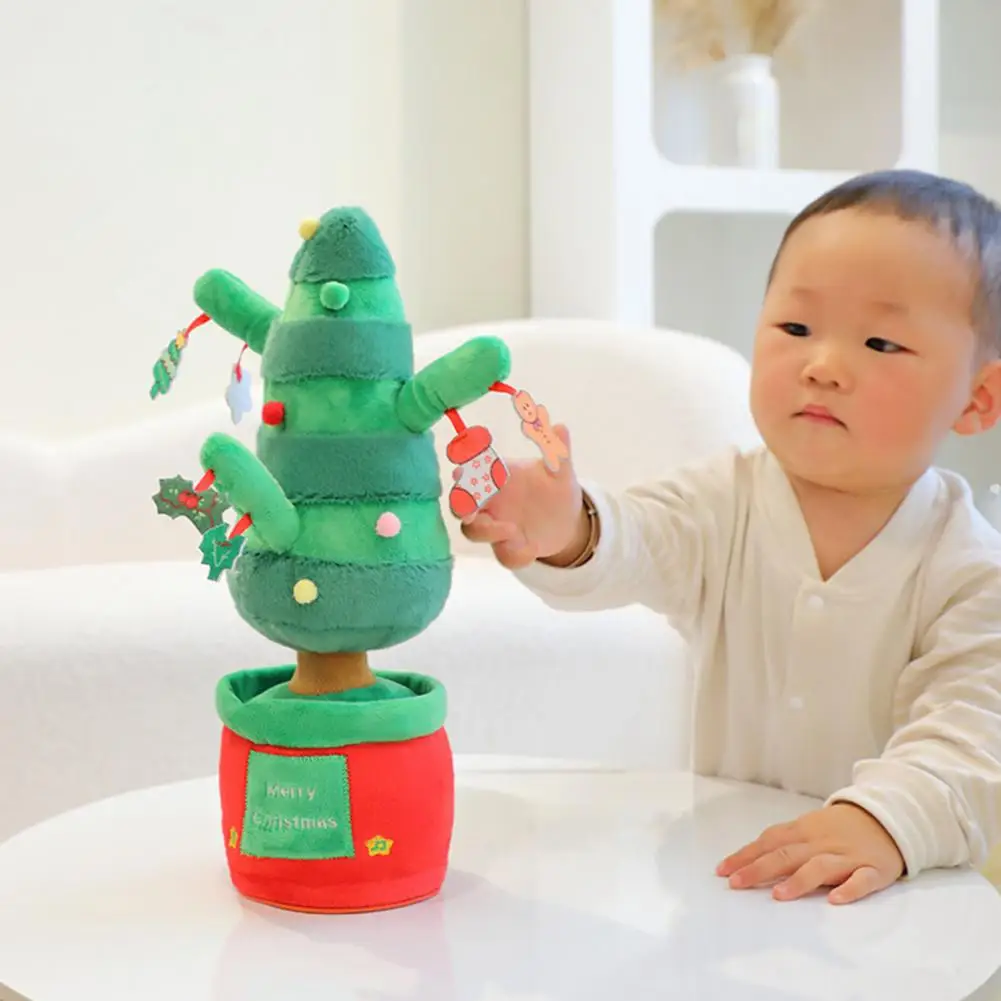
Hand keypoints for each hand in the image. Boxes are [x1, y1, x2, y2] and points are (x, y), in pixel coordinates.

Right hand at [460, 424, 582, 568]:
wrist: (568, 522)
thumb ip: (558, 452)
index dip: (464, 470)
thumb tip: (561, 427)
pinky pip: (502, 554)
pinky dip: (514, 554)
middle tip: (469, 509)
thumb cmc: (555, 489)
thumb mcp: (560, 471)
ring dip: (486, 531)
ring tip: (512, 530)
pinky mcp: (508, 548)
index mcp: (498, 477)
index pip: (472, 470)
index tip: (464, 470)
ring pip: (472, 531)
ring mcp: (496, 526)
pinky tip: (531, 548)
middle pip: (460, 503)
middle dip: (460, 505)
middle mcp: (491, 501)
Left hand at [716, 803, 904, 903]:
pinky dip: (848, 890)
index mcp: (804, 831)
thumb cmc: (840, 827)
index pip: (769, 842)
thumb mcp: (809, 828)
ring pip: (820, 867)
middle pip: (787, 854)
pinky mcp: (874, 869)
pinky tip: (834, 900)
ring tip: (778, 895)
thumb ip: (784, 842)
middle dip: (760, 869)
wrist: (887, 817)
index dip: (745, 856)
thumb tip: (749, 858)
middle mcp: (821, 842)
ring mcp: (848, 856)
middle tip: (737, 883)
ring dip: (798, 881)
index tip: (723, 870)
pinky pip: (862, 881)